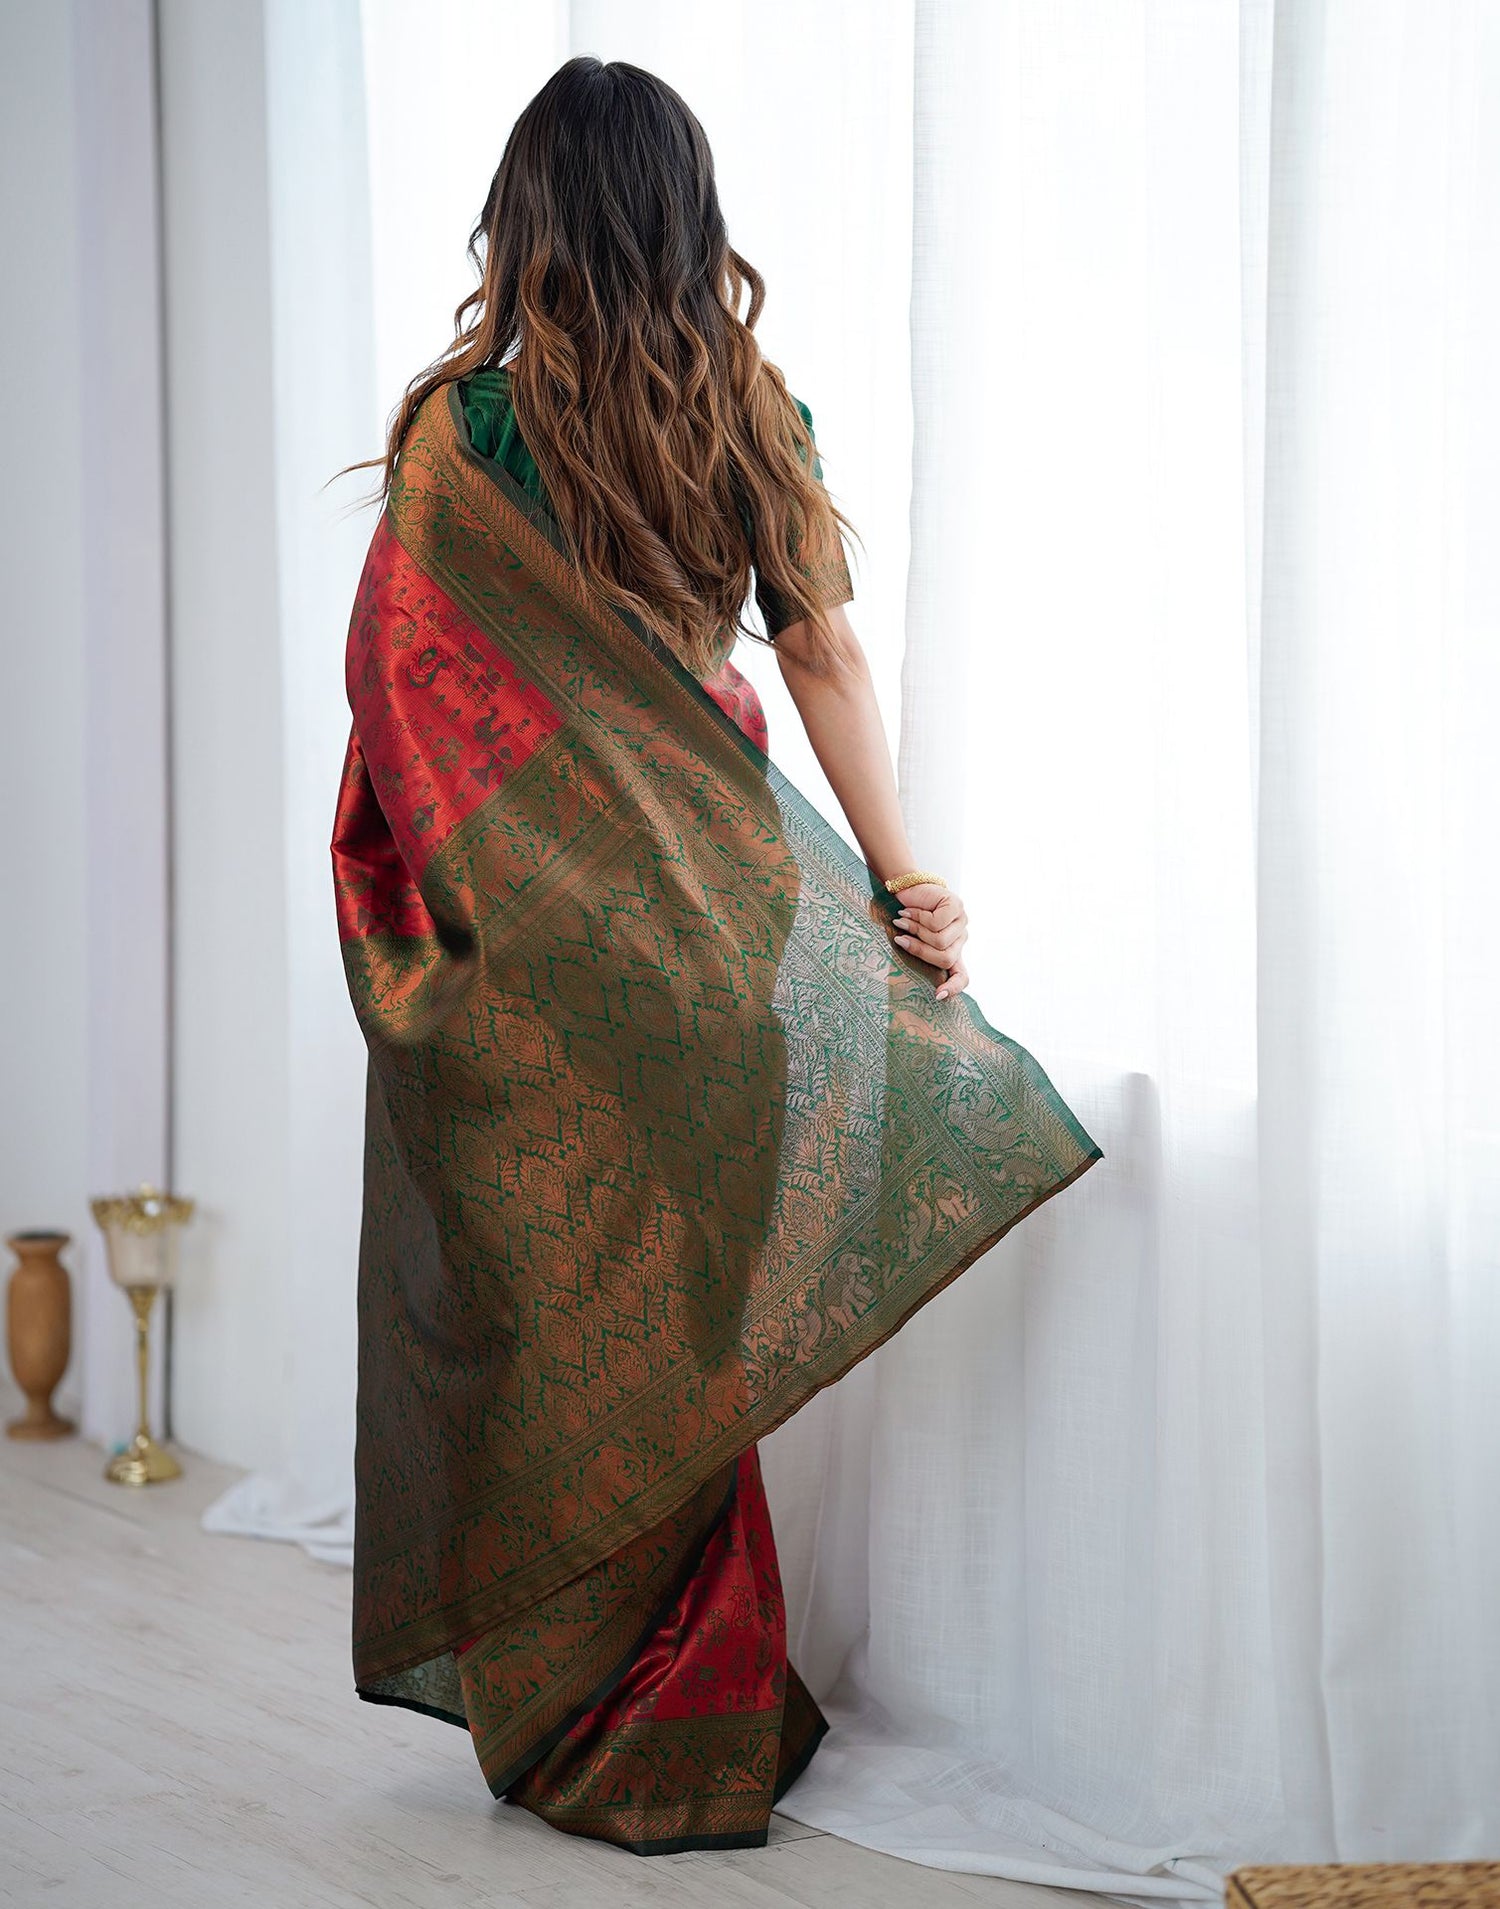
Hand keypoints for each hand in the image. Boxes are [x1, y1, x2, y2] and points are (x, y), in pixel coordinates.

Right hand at [889, 883, 969, 1000]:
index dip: (954, 987)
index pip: (962, 976)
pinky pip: (937, 923)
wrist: (903, 889)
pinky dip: (918, 918)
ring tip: (904, 920)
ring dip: (917, 931)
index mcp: (952, 951)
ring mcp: (961, 921)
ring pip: (940, 941)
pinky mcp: (956, 906)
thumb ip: (919, 956)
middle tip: (901, 939)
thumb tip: (921, 980)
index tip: (938, 995)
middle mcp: (960, 939)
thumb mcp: (911, 942)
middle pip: (946, 959)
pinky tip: (910, 911)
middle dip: (920, 951)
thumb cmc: (905, 918)